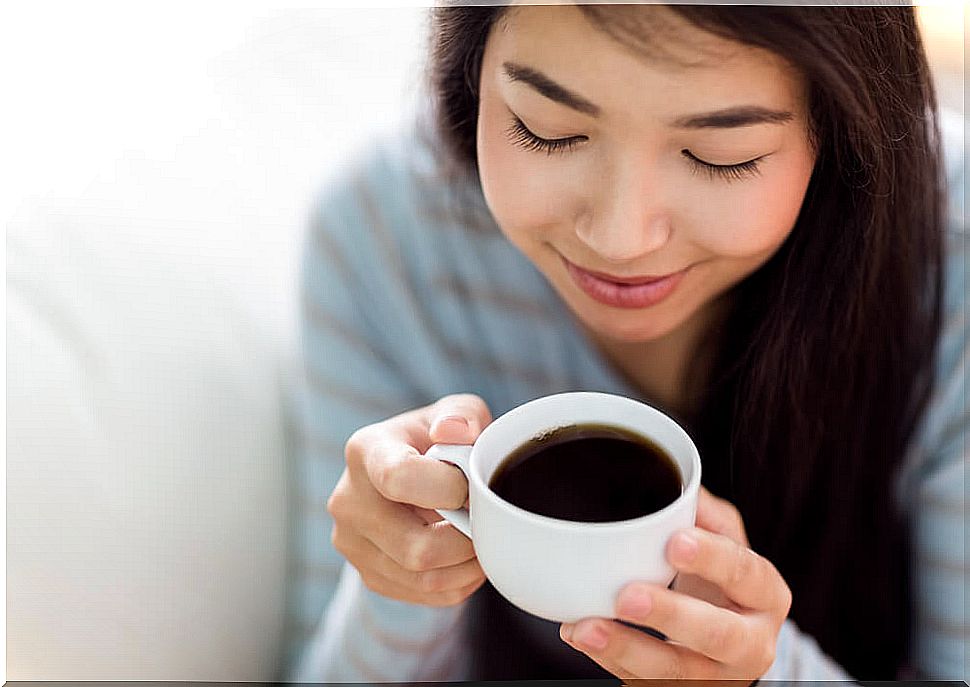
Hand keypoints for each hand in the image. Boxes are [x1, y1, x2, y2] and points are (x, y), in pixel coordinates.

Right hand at [326, 394, 490, 605]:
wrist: (409, 474)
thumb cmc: (438, 440)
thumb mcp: (456, 413)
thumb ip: (464, 415)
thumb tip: (456, 432)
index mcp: (367, 451)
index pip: (399, 478)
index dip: (448, 488)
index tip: (468, 483)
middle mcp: (348, 500)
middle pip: (416, 547)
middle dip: (466, 539)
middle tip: (485, 520)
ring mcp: (352, 543)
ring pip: (422, 578)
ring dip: (467, 566)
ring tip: (482, 538)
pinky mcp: (368, 574)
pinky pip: (424, 596)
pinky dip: (457, 582)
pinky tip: (466, 556)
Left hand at [559, 487, 790, 681]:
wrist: (727, 639)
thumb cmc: (720, 579)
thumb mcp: (724, 540)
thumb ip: (705, 512)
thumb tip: (679, 485)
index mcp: (765, 594)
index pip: (746, 574)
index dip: (713, 559)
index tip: (674, 542)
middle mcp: (750, 642)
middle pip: (717, 634)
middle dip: (670, 615)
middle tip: (628, 595)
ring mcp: (715, 675)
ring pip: (676, 670)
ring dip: (626, 647)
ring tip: (585, 626)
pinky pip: (644, 682)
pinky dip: (608, 658)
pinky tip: (579, 633)